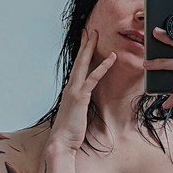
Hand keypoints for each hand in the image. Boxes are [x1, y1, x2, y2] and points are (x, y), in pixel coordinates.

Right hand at [49, 27, 116, 152]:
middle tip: (90, 30)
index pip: (77, 67)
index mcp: (70, 90)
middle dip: (85, 44)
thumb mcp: (76, 114)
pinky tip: (112, 58)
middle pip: (78, 60)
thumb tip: (85, 101)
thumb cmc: (69, 131)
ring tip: (96, 35)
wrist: (60, 142)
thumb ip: (80, 104)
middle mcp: (70, 87)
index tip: (85, 40)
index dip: (82, 53)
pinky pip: (93, 78)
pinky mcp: (81, 97)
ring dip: (90, 48)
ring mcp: (74, 90)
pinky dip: (103, 67)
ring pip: (83, 64)